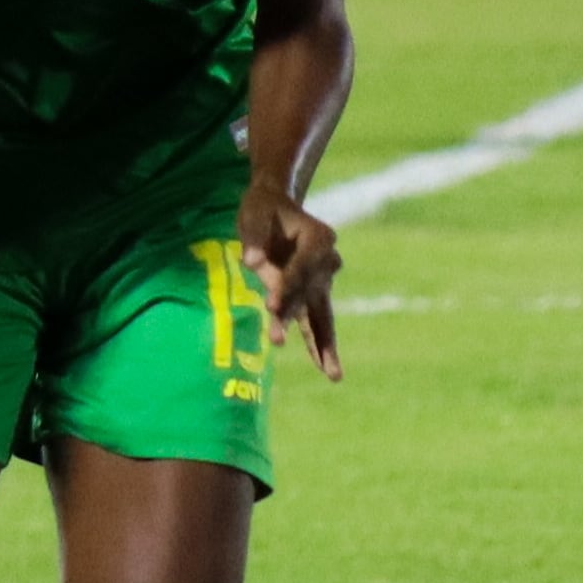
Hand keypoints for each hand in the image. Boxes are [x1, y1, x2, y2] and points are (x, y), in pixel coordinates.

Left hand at [237, 179, 341, 381]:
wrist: (276, 206)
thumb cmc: (263, 208)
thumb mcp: (254, 214)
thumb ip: (253, 236)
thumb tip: (251, 261)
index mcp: (319, 237)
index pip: (300, 268)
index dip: (285, 286)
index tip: (271, 305)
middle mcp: (327, 261)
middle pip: (308, 294)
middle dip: (292, 317)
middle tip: (277, 340)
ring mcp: (321, 280)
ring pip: (321, 316)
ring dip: (323, 345)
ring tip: (331, 375)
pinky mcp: (311, 294)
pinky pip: (316, 322)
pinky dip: (320, 345)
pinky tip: (327, 371)